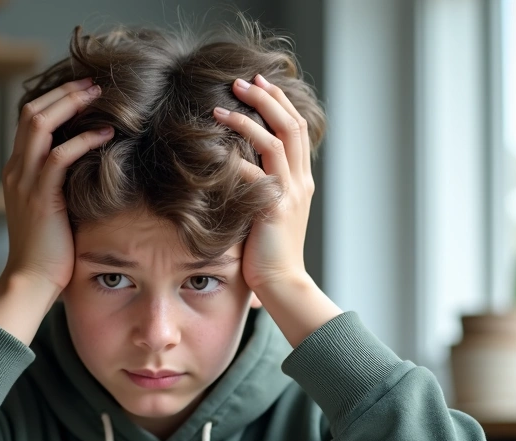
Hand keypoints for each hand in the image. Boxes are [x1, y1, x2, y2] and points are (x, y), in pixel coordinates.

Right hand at [0, 77, 113, 297]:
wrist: (31, 281)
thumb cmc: (50, 251)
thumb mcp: (53, 209)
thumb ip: (63, 185)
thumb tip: (93, 167)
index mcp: (17, 171)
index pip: (29, 120)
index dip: (55, 99)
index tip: (83, 90)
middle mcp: (16, 170)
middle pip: (31, 112)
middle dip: (64, 93)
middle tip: (94, 84)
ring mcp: (24, 182)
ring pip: (39, 124)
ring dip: (71, 105)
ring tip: (99, 96)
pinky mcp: (40, 197)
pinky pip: (58, 157)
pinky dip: (82, 140)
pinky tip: (105, 135)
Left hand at [213, 75, 341, 347]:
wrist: (283, 284)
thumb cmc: (268, 254)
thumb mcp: (269, 213)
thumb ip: (260, 188)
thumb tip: (236, 167)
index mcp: (301, 180)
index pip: (296, 128)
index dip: (279, 101)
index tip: (258, 82)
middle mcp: (300, 181)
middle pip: (290, 125)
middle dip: (266, 98)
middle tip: (241, 80)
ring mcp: (290, 193)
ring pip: (275, 141)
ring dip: (248, 119)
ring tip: (222, 106)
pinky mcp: (275, 207)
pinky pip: (255, 173)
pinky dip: (235, 157)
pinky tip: (214, 147)